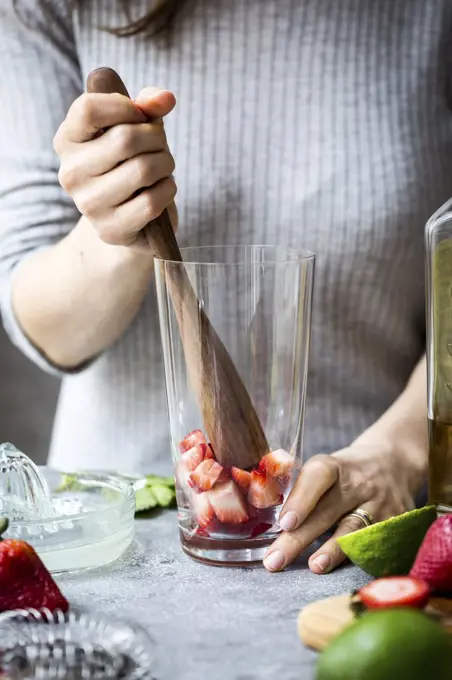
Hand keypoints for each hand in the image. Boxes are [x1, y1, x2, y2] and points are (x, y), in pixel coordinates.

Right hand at [54, 87, 176, 247]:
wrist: (130, 219)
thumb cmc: (131, 163)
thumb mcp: (136, 128)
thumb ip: (147, 106)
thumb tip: (165, 98)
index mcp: (67, 140)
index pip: (89, 108)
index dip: (126, 106)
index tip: (139, 116)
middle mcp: (70, 173)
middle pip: (125, 138)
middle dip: (156, 138)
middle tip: (160, 147)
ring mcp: (88, 205)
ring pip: (143, 169)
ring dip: (166, 164)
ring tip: (162, 168)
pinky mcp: (110, 230)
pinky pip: (152, 201)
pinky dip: (167, 190)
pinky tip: (162, 190)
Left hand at [263, 439, 425, 573]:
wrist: (396, 462)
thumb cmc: (346, 471)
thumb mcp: (327, 468)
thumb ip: (304, 491)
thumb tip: (269, 524)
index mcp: (335, 466)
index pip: (318, 476)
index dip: (302, 499)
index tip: (284, 523)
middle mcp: (359, 483)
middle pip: (327, 511)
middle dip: (298, 539)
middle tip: (274, 561)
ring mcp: (380, 503)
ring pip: (353, 530)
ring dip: (331, 552)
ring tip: (313, 567)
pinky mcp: (396, 521)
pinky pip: (374, 543)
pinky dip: (356, 558)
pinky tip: (341, 571)